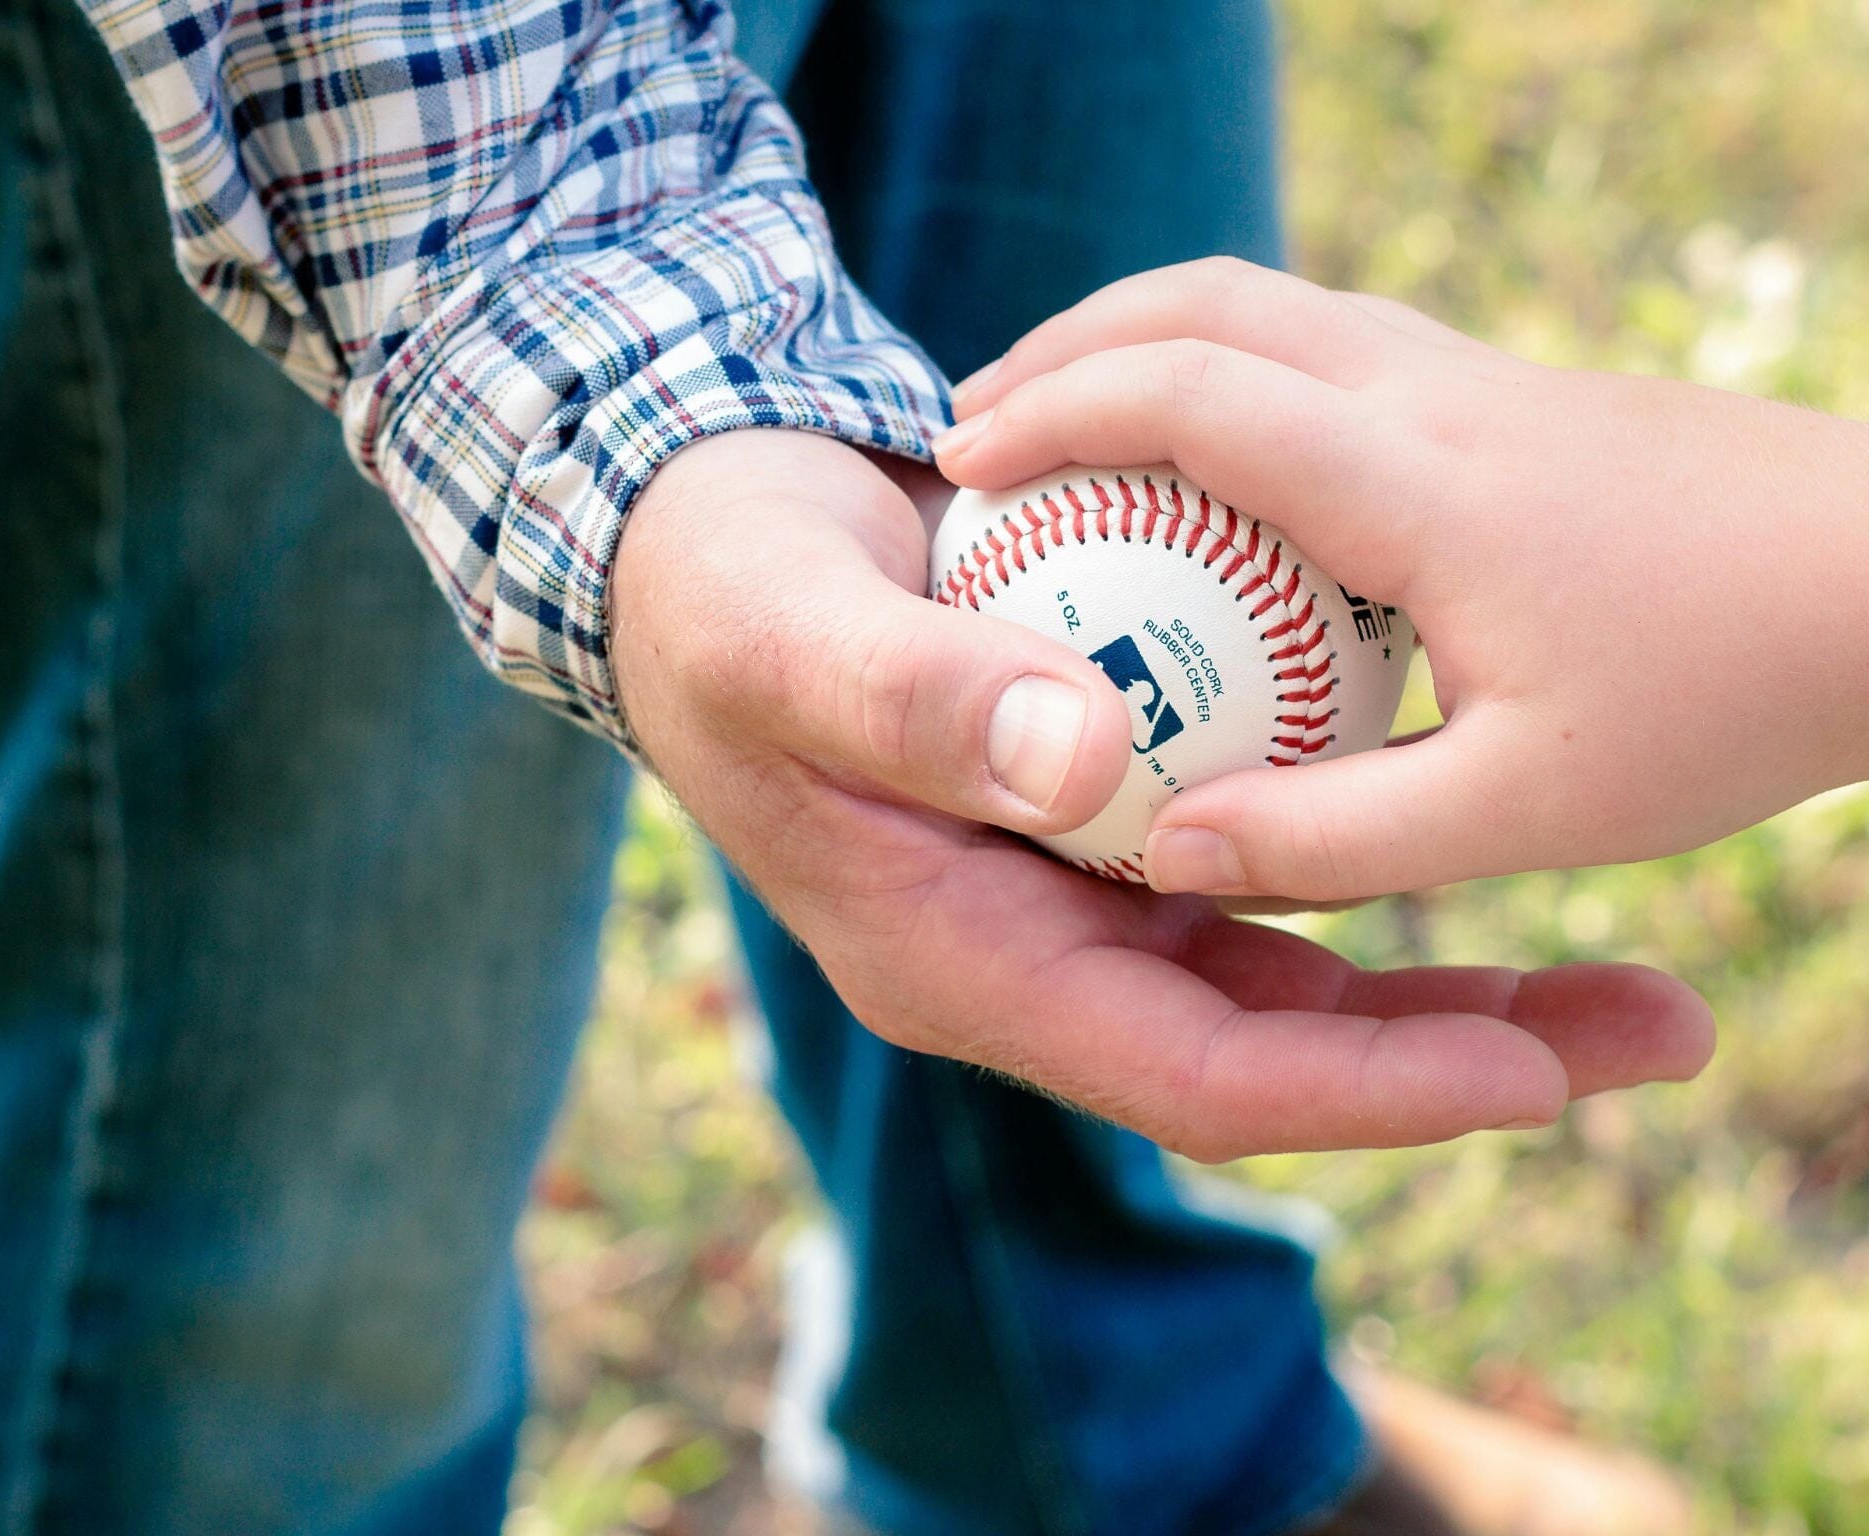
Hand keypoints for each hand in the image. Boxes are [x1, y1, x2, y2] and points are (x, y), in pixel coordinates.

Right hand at [607, 429, 1712, 1157]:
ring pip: (1287, 962)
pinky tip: (1479, 819)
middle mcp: (1032, 950)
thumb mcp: (785, 632)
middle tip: (1655, 1026)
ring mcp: (1072, 885)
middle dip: (1458, 1054)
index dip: (1357, 1088)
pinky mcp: (1104, 809)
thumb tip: (1078, 756)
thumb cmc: (722, 594)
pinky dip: (1369, 852)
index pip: (1184, 1072)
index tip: (1529, 1078)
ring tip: (1622, 972)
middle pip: (1272, 1043)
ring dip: (1450, 972)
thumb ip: (909, 698)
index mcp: (957, 963)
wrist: (701, 548)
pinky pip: (1261, 858)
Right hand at [937, 258, 1868, 901]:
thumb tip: (1164, 854)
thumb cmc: (1732, 696)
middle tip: (976, 433)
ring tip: (1065, 433)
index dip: (1058, 416)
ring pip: (1268, 304)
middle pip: (1210, 304)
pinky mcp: (1506, 391)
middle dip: (1069, 349)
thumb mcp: (1533, 805)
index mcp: (1415, 482)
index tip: (965, 464)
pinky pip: (1322, 343)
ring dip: (1144, 344)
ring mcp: (1474, 375)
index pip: (1193, 398)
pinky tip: (1215, 472)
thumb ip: (1331, 836)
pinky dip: (1222, 372)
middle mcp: (1431, 394)